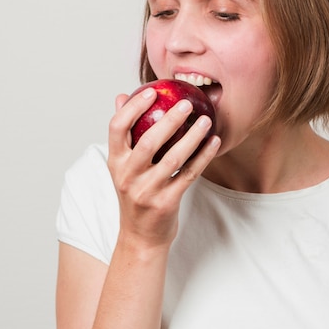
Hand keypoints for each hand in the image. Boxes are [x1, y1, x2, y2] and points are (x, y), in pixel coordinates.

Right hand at [108, 87, 220, 246]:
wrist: (140, 237)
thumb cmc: (134, 195)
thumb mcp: (122, 167)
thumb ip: (124, 134)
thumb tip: (122, 96)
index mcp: (115, 162)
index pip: (116, 128)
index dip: (133, 107)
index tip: (151, 92)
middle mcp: (128, 176)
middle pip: (148, 141)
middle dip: (168, 120)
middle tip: (186, 104)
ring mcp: (147, 191)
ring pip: (173, 158)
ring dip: (192, 137)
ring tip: (206, 121)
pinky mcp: (167, 202)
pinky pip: (189, 174)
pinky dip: (203, 156)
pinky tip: (213, 142)